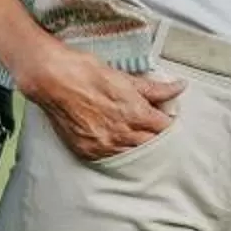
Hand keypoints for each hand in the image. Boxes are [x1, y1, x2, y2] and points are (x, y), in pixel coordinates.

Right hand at [16, 50, 183, 161]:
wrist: (52, 79)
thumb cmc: (86, 72)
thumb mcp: (124, 77)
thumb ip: (154, 88)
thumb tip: (179, 87)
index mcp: (135, 113)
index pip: (165, 128)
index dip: (168, 123)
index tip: (166, 118)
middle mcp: (122, 133)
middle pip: (152, 145)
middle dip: (156, 137)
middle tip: (154, 128)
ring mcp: (104, 145)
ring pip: (133, 155)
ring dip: (138, 146)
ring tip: (135, 134)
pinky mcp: (88, 151)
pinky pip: (111, 158)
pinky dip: (118, 151)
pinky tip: (118, 141)